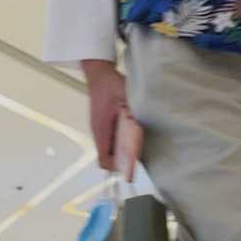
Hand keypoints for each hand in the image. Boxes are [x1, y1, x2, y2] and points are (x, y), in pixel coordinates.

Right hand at [82, 60, 142, 176]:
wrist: (98, 73)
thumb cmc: (109, 84)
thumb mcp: (125, 97)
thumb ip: (133, 112)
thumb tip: (142, 126)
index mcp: (101, 129)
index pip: (105, 159)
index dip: (118, 166)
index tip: (132, 165)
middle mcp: (98, 132)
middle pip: (107, 158)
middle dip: (123, 161)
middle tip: (138, 155)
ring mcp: (100, 129)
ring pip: (109, 150)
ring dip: (122, 152)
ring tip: (137, 144)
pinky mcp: (103, 125)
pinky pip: (111, 141)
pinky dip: (121, 143)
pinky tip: (132, 134)